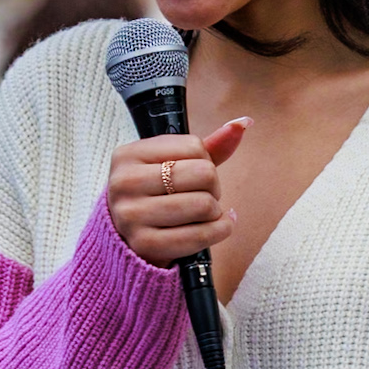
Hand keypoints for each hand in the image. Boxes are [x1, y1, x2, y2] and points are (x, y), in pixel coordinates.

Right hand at [107, 117, 248, 266]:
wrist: (125, 236)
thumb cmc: (154, 193)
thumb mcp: (170, 164)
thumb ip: (207, 146)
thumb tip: (243, 123)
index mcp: (128, 155)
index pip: (194, 146)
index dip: (206, 160)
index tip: (193, 172)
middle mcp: (125, 183)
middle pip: (204, 174)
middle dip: (213, 186)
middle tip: (203, 194)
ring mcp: (132, 216)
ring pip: (204, 205)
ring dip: (215, 210)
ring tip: (203, 212)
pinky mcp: (145, 244)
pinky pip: (201, 235)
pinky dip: (220, 230)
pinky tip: (216, 226)